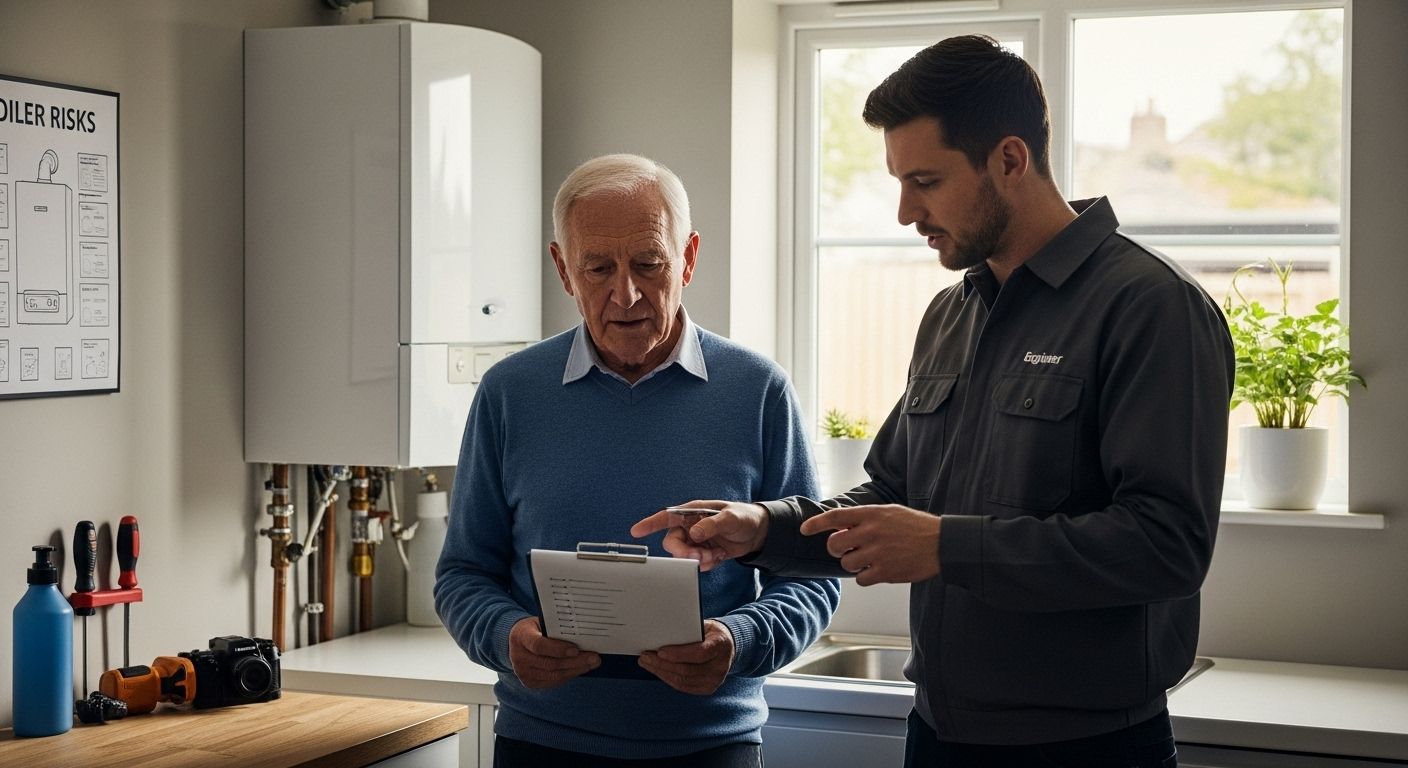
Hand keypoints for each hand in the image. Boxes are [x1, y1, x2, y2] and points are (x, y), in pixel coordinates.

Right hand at [508, 616, 600, 687]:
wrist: (518, 641)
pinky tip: (580, 669)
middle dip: (575, 662)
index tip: (576, 650)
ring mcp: (522, 672)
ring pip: (553, 675)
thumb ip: (557, 628)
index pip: (538, 645)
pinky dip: (568, 675)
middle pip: (549, 663)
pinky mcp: (529, 682)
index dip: (558, 649)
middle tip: (594, 658)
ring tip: (591, 663)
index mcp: (521, 637)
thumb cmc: (535, 628)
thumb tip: (584, 634)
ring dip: (575, 670)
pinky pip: (552, 681)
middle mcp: (519, 657)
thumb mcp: (542, 622)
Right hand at [630, 501, 768, 571]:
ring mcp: (696, 541)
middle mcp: (691, 527)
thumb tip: (694, 533)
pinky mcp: (704, 553)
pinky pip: (698, 564)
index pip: (667, 517)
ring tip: (717, 554)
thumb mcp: (730, 517)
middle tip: (699, 555)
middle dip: (683, 552)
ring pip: (685, 556)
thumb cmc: (743, 517)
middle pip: (673, 543)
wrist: (758, 533)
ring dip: (699, 559)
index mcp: (693, 512)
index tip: (636, 531)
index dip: (650, 524)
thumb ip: (711, 524)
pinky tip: (720, 556)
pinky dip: (708, 563)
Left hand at [638, 619, 734, 694]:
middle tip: (645, 657)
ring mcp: (715, 680)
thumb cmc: (711, 633)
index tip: (660, 651)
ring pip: (682, 680)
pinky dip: (668, 678)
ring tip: (647, 663)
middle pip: (687, 670)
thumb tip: (662, 633)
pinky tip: (658, 671)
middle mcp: (720, 666)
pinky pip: (683, 686)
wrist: (728, 647)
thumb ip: (688, 630)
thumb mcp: (704, 625)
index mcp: (721, 644)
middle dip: (662, 664)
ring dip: (661, 672)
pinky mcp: (707, 688)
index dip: (679, 654)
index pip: (700, 653)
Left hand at [800, 504, 939, 585]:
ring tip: (868, 559)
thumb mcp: (889, 512)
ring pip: (846, 564)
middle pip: (834, 545)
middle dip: (836, 550)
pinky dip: (866, 577)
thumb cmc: (915, 526)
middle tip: (846, 550)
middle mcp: (871, 532)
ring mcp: (878, 553)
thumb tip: (842, 527)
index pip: (835, 517)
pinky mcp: (885, 572)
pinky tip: (878, 570)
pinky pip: (861, 579)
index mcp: (871, 514)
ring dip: (852, 564)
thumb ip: (866, 518)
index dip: (816, 523)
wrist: (941, 543)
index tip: (804, 530)